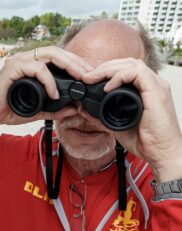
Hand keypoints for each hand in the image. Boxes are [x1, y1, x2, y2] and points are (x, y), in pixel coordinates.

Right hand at [0, 46, 93, 125]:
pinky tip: (54, 94)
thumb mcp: (38, 110)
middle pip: (57, 52)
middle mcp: (27, 59)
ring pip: (49, 54)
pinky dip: (48, 80)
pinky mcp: (12, 68)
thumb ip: (55, 110)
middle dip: (76, 62)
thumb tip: (74, 109)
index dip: (76, 64)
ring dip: (67, 65)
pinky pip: (36, 68)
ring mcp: (19, 61)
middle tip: (89, 75)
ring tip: (78, 79)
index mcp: (33, 65)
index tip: (89, 75)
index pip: (58, 58)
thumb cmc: (10, 108)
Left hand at [82, 58, 181, 181]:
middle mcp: (152, 85)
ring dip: (108, 69)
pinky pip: (137, 72)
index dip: (106, 71)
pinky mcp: (156, 91)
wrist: (162, 153)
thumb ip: (101, 116)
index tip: (89, 80)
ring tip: (93, 79)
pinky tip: (107, 88)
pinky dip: (119, 76)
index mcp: (145, 90)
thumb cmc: (146, 141)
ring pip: (131, 63)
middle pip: (127, 62)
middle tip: (87, 77)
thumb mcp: (117, 125)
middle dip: (104, 67)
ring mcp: (156, 86)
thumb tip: (84, 110)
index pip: (125, 69)